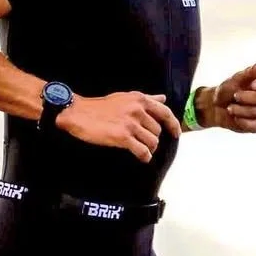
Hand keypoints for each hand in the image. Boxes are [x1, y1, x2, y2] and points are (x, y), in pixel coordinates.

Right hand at [56, 91, 181, 162]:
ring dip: (148, 148)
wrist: (78, 113)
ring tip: (140, 148)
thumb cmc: (101, 106)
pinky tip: (141, 157)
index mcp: (140, 99)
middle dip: (152, 138)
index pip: (165, 113)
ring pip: (152, 142)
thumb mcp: (126, 97)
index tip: (176, 134)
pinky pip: (142, 151)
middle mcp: (137, 110)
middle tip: (142, 141)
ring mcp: (130, 124)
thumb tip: (163, 98)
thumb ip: (146, 98)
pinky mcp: (122, 137)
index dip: (174, 125)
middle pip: (157, 131)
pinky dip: (144, 156)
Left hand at [208, 62, 255, 132]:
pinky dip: (245, 122)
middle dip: (251, 97)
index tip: (252, 85)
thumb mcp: (234, 80)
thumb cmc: (228, 90)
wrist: (218, 108)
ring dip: (244, 110)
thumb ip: (247, 73)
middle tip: (236, 95)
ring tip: (230, 108)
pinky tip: (236, 118)